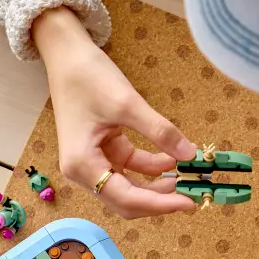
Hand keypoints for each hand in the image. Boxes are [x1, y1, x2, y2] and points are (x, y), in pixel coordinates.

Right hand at [32, 7, 195, 218]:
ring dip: (156, 186)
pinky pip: (129, 168)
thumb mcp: (127, 103)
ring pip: (129, 188)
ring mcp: (92, 162)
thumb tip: (190, 154)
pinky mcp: (101, 152)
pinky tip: (172, 159)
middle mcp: (83, 171)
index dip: (159, 204)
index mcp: (82, 165)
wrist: (67, 54)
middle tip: (192, 195)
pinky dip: (150, 168)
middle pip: (126, 201)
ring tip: (186, 177)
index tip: (188, 203)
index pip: (126, 198)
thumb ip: (159, 131)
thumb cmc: (87, 76)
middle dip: (159, 200)